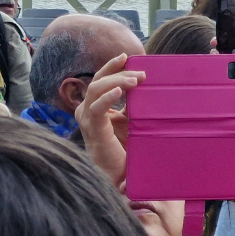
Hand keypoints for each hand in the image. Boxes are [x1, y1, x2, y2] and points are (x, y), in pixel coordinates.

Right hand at [73, 53, 143, 188]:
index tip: (128, 58)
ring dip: (116, 81)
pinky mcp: (94, 131)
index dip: (112, 67)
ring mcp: (88, 121)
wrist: (123, 177)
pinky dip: (107, 97)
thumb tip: (147, 88)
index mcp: (95, 108)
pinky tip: (119, 91)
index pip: (100, 80)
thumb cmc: (128, 150)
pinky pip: (96, 108)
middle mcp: (87, 112)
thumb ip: (132, 106)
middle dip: (117, 72)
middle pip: (98, 81)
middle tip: (140, 73)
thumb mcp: (130, 122)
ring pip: (96, 89)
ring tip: (135, 80)